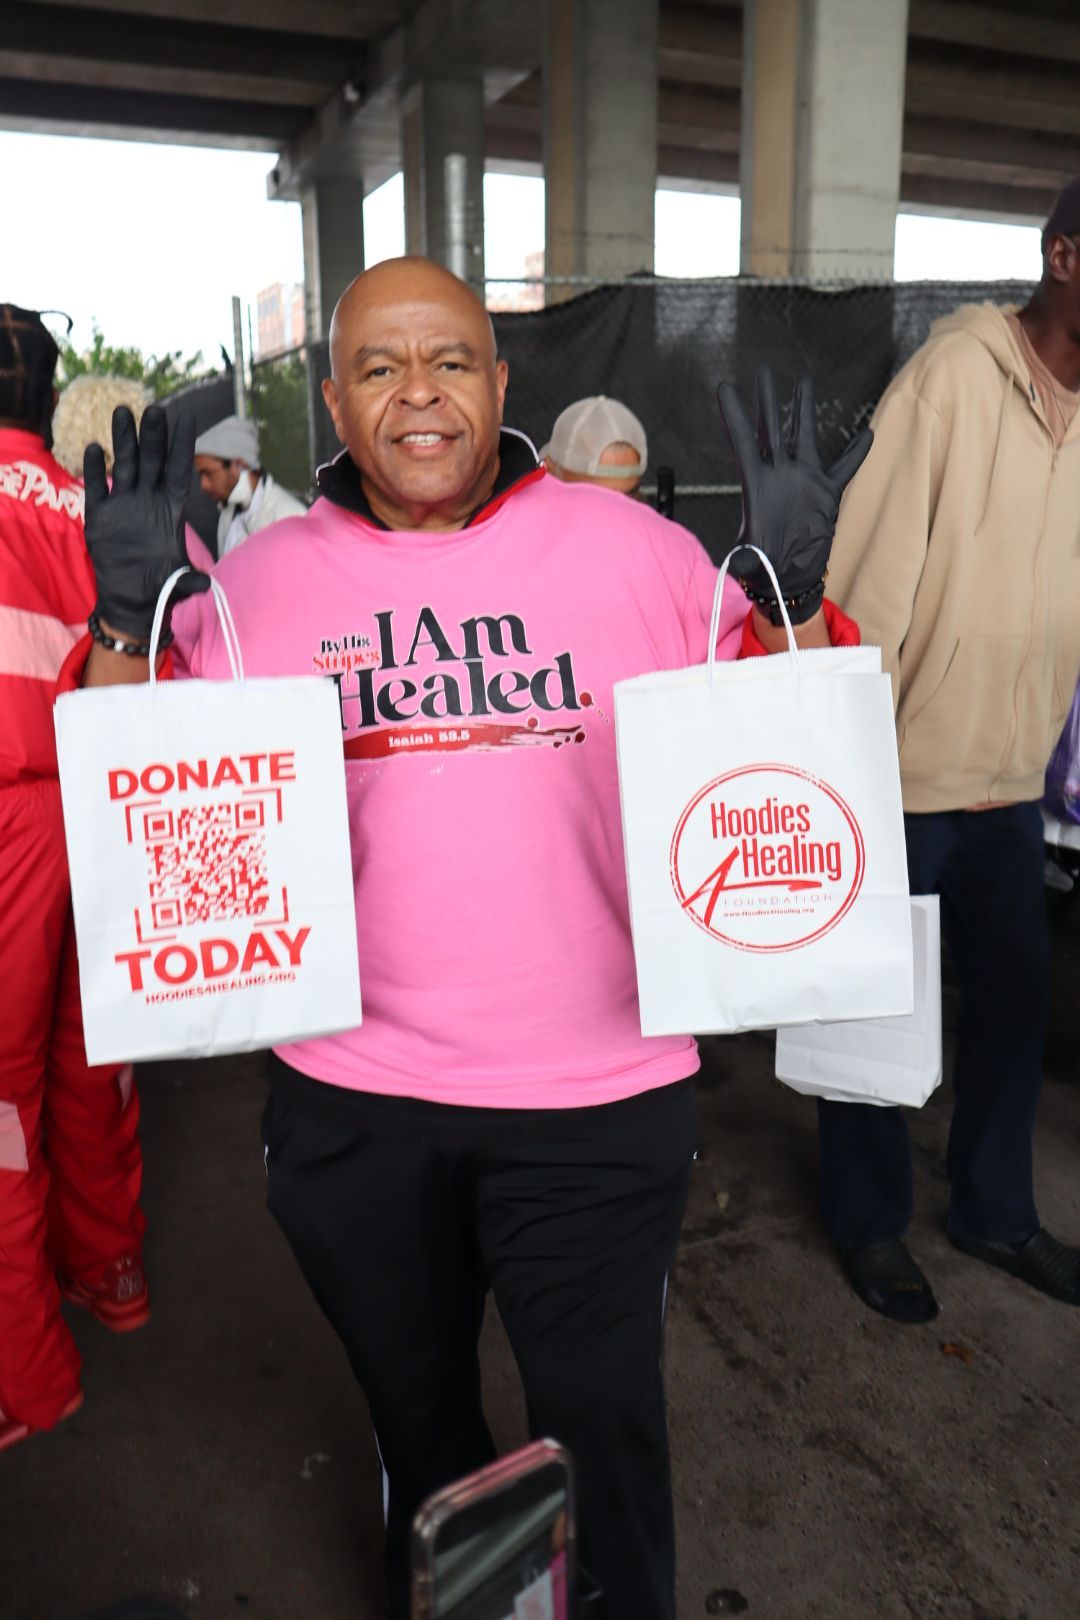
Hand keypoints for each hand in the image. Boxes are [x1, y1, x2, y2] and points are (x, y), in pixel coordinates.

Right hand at [84, 404, 208, 640]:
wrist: (132, 597)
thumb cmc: (160, 586)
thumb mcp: (177, 584)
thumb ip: (188, 581)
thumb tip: (203, 585)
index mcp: (172, 510)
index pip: (179, 471)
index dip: (184, 446)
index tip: (188, 418)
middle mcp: (149, 500)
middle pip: (152, 461)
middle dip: (153, 436)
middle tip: (154, 408)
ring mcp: (124, 504)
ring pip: (125, 465)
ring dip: (124, 440)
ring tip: (123, 412)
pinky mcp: (100, 515)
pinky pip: (97, 488)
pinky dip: (95, 470)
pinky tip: (94, 448)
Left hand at [717, 365, 871, 624]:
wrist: (788, 580)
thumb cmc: (762, 571)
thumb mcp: (747, 562)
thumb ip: (744, 558)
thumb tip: (740, 565)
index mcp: (756, 485)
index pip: (744, 442)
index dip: (734, 415)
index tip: (725, 387)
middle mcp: (779, 475)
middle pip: (772, 428)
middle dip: (768, 399)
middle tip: (764, 369)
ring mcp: (803, 481)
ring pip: (804, 436)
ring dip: (804, 409)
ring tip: (804, 380)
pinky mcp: (825, 493)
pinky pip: (844, 467)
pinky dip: (856, 452)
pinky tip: (868, 433)